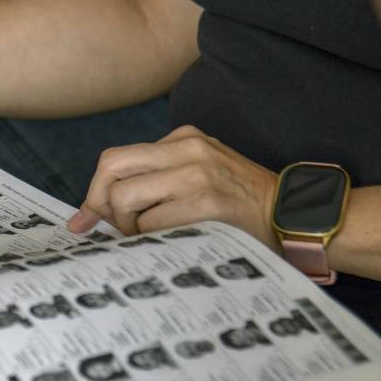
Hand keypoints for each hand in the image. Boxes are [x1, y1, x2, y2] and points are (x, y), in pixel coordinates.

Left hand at [67, 125, 279, 248]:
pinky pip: (150, 224)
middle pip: (110, 167)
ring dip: (127, 227)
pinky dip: (149, 239)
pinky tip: (169, 242)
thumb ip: (153, 184)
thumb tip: (91, 213)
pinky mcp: (206, 203)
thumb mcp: (197, 176)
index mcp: (182, 138)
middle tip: (112, 228)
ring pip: (124, 198)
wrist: (293, 216)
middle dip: (99, 202)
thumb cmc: (239, 205)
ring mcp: (196, 174)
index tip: (87, 218)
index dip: (96, 190)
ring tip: (150, 236)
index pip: (116, 158)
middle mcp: (187, 148)